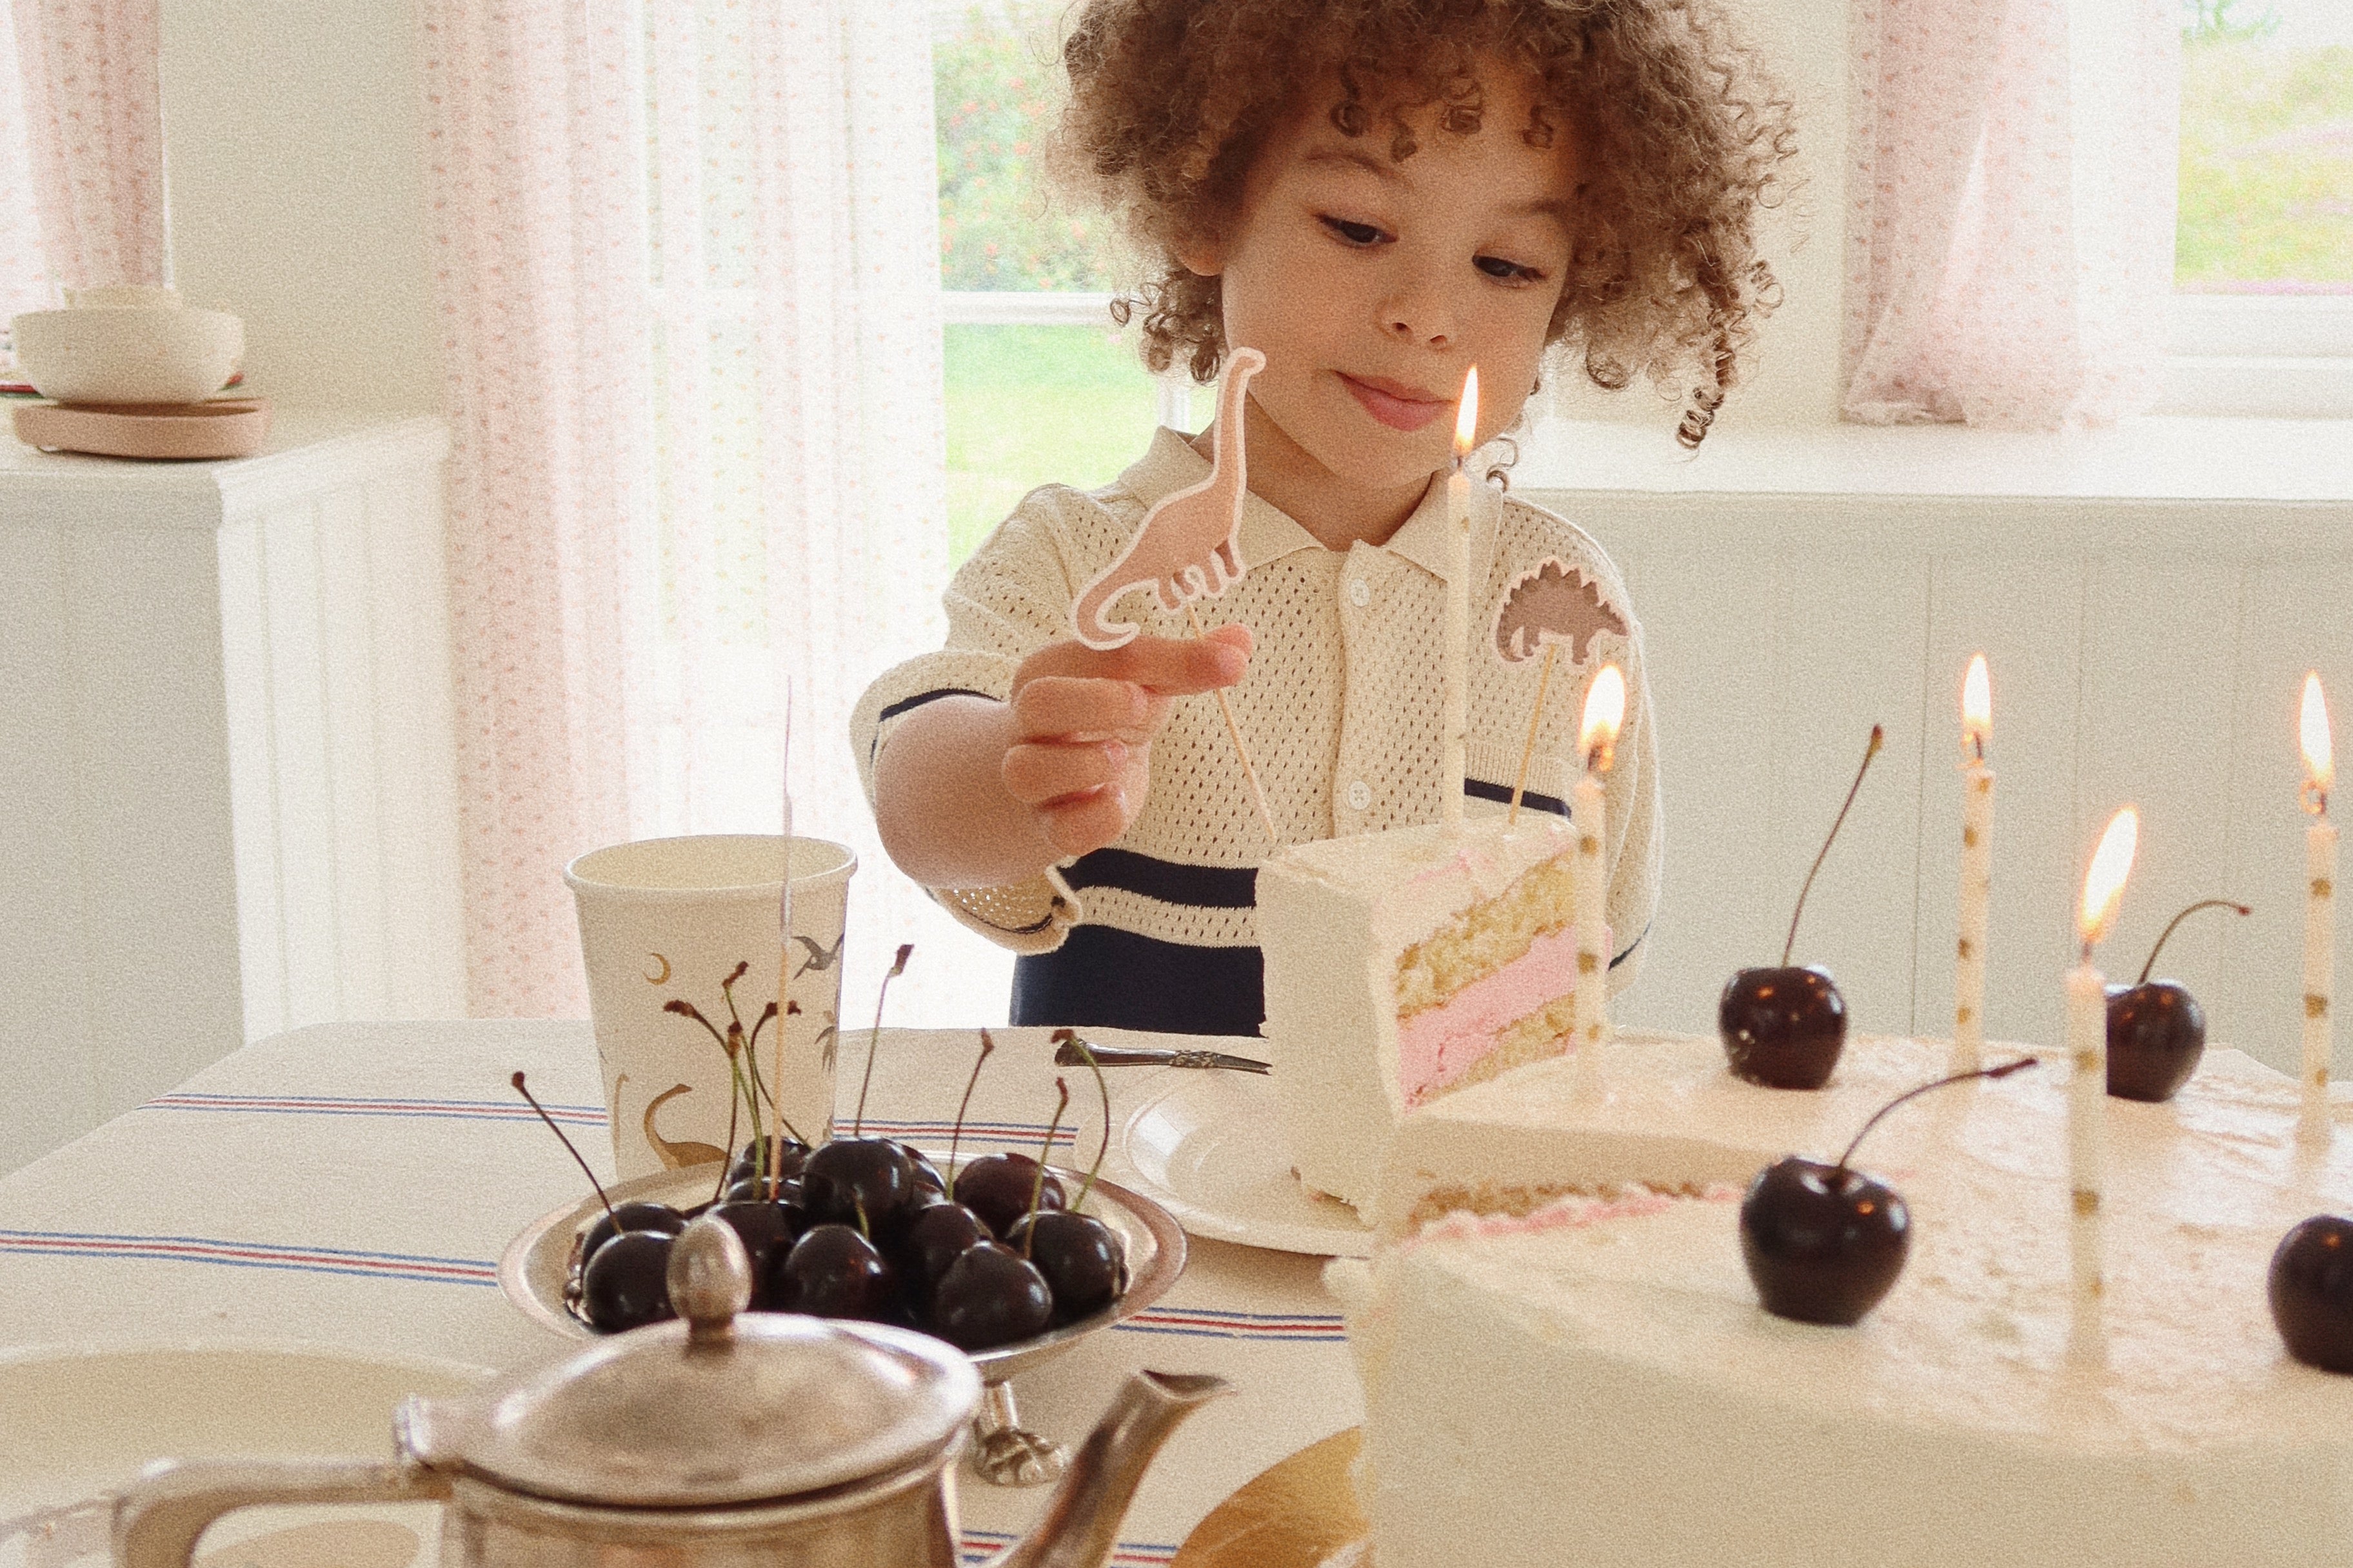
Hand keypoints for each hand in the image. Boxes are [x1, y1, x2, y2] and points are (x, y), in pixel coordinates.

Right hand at [1002, 625, 1251, 856]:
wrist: (1065, 778)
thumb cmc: (1108, 716)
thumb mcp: (1147, 684)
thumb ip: (1188, 663)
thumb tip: (1243, 639)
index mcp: (1054, 670)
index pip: (1105, 653)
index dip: (1168, 657)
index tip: (1228, 665)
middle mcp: (1032, 721)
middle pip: (1037, 702)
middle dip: (1095, 702)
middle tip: (1144, 707)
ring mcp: (1032, 776)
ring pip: (1028, 772)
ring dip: (1082, 766)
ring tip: (1120, 757)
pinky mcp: (1048, 824)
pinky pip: (1061, 829)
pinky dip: (1096, 820)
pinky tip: (1119, 800)